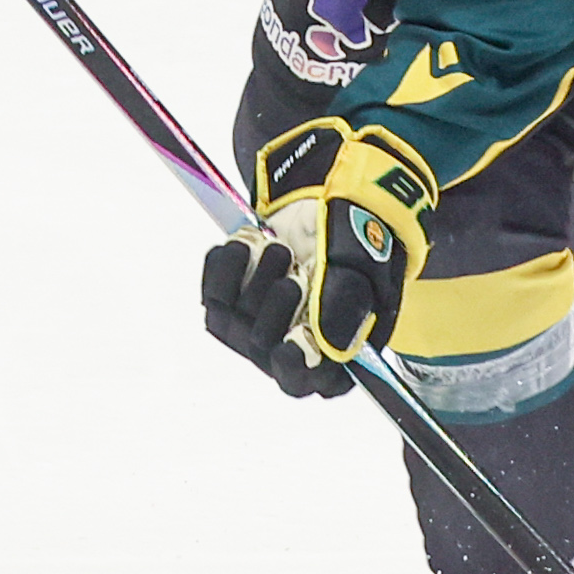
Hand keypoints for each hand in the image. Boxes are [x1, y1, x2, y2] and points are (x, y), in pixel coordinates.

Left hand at [200, 119, 431, 396]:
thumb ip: (344, 306)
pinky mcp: (232, 297)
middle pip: (262, 350)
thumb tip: (323, 348)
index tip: (288, 344)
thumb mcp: (361, 264)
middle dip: (276, 305)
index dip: (293, 369)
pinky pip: (211, 296)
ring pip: (231, 326)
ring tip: (278, 248)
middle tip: (297, 269)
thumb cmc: (360, 232)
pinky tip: (246, 244)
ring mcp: (258, 322)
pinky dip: (224, 267)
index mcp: (335, 348)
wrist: (334, 191)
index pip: (306, 382)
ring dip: (251, 283)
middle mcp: (293, 343)